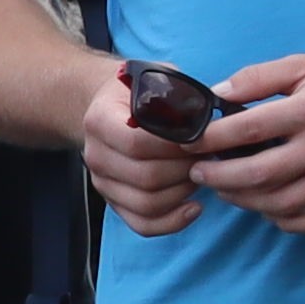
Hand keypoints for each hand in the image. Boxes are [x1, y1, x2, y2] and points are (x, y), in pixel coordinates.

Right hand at [75, 55, 209, 236]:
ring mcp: (103, 182)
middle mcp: (95, 155)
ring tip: (202, 174)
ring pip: (147, 204)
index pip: (136, 143)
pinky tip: (195, 207)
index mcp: (100, 120)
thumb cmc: (140, 92)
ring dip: (183, 192)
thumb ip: (178, 95)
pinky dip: (172, 222)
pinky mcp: (114, 202)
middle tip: (209, 156)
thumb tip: (207, 120)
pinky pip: (142, 224)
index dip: (174, 146)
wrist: (110, 106)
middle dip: (185, 170)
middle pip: (145, 177)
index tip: (202, 138)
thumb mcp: (156, 79)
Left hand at [194, 49, 304, 234]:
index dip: (208, 140)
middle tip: (199, 174)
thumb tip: (216, 95)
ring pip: (281, 204)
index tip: (188, 143)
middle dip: (218, 178)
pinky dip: (285, 221)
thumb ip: (258, 78)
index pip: (245, 131)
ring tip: (227, 191)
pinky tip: (268, 209)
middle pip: (257, 176)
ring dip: (245, 201)